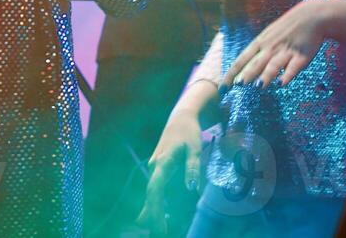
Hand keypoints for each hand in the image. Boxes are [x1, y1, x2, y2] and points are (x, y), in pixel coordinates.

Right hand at [137, 109, 204, 236]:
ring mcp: (155, 168)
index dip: (155, 208)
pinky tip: (158, 215)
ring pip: (151, 192)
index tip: (159, 224)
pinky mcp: (159, 169)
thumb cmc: (189, 132)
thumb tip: (191, 188)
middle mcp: (155, 167)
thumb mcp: (195, 148)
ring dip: (153, 210)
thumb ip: (192, 168)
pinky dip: (156, 202)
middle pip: (151, 194)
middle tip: (160, 232)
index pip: (155, 189)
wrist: (181, 118)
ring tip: (158, 228)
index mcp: (162, 162)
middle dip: (152, 214)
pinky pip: (155, 189)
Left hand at [225, 0, 345, 86]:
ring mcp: (286, 51)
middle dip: (246, 74)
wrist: (311, 16)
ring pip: (274, 64)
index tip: (223, 87)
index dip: (231, 73)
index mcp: (260, 43)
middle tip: (237, 86)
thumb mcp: (267, 36)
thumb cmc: (286, 29)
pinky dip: (288, 75)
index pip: (241, 60)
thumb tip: (243, 69)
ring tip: (258, 86)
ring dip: (266, 75)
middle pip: (256, 62)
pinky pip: (294, 66)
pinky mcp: (302, 55)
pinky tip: (282, 84)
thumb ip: (257, 52)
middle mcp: (270, 48)